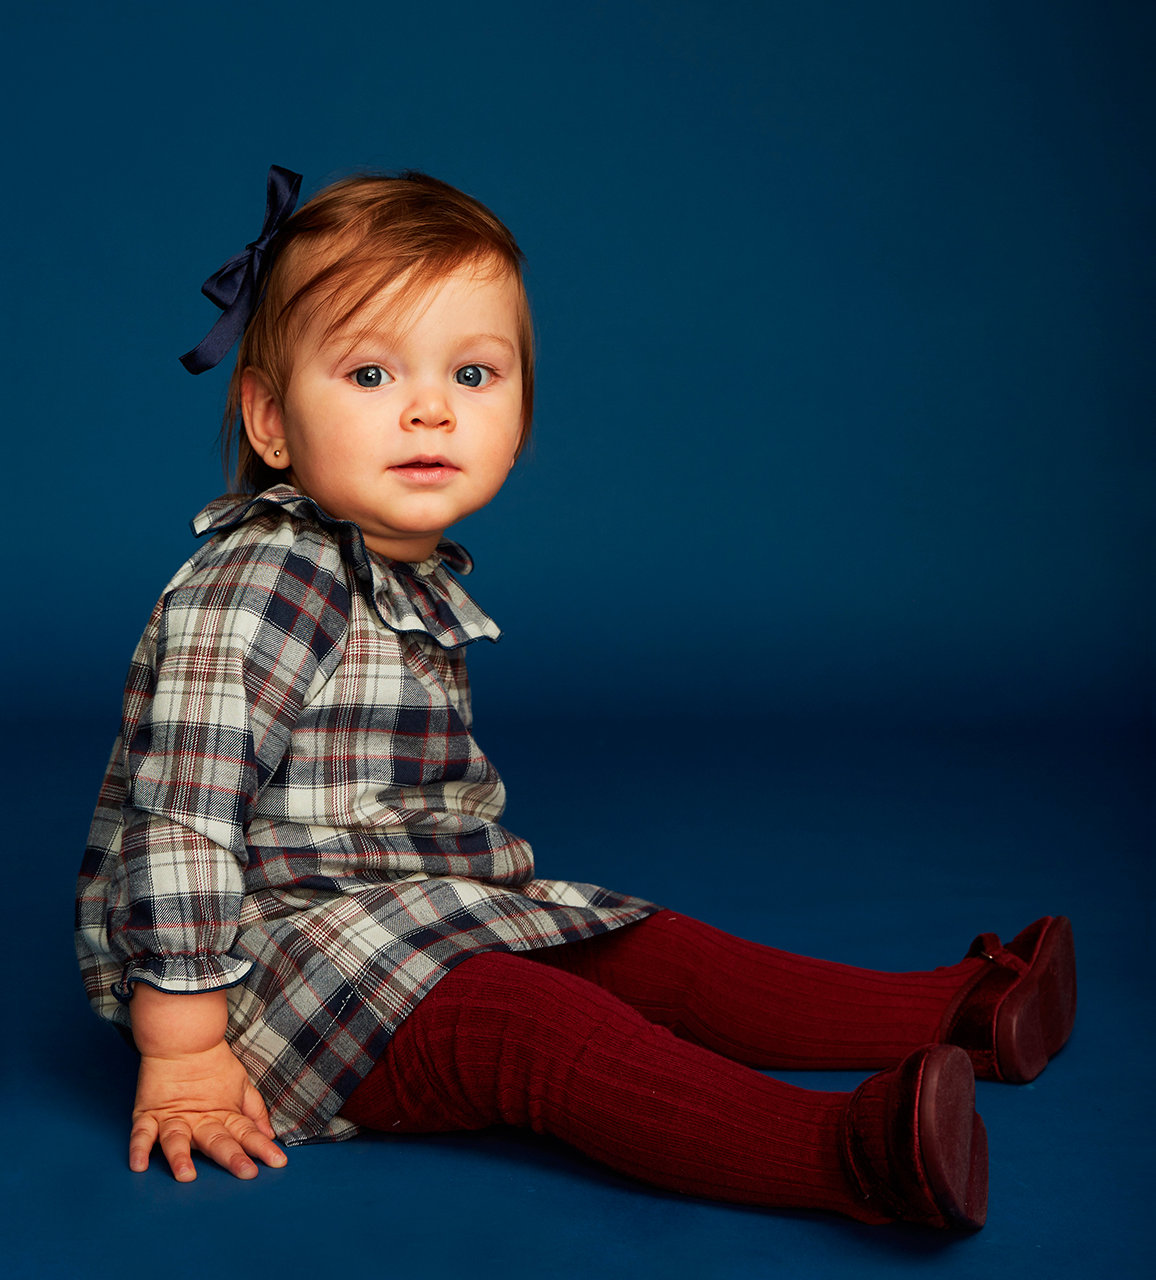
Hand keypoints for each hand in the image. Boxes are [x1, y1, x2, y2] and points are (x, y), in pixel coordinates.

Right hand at [129, 1038, 287, 1181]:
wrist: (183, 1036)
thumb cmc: (213, 1062)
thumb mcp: (241, 1084)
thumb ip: (254, 1111)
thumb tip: (269, 1134)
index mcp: (223, 1114)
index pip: (245, 1134)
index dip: (262, 1148)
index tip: (278, 1163)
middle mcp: (199, 1120)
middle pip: (217, 1141)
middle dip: (232, 1157)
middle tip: (246, 1172)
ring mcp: (173, 1116)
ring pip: (177, 1140)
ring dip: (181, 1157)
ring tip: (186, 1175)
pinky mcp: (149, 1112)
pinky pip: (142, 1132)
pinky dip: (139, 1148)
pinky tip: (139, 1164)